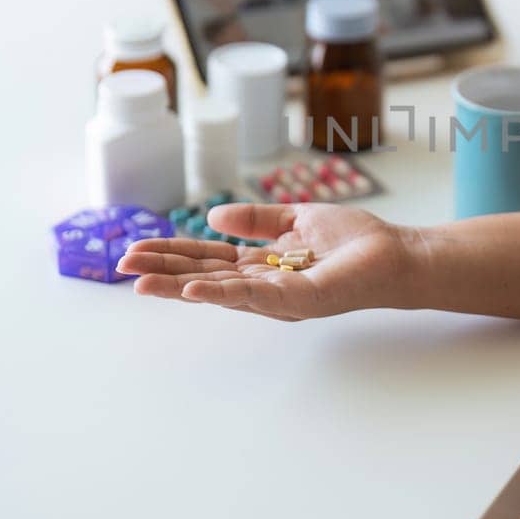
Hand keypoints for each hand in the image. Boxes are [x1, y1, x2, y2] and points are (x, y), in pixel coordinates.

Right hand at [116, 202, 421, 319]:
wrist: (398, 254)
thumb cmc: (355, 240)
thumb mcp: (296, 220)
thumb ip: (256, 221)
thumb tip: (212, 218)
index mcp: (261, 268)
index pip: (207, 260)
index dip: (172, 255)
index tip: (134, 249)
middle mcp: (265, 288)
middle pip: (204, 278)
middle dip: (162, 273)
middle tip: (121, 267)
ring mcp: (281, 298)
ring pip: (221, 291)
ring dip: (179, 287)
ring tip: (141, 284)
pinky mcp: (302, 300)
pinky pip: (257, 296)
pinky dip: (223, 293)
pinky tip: (194, 289)